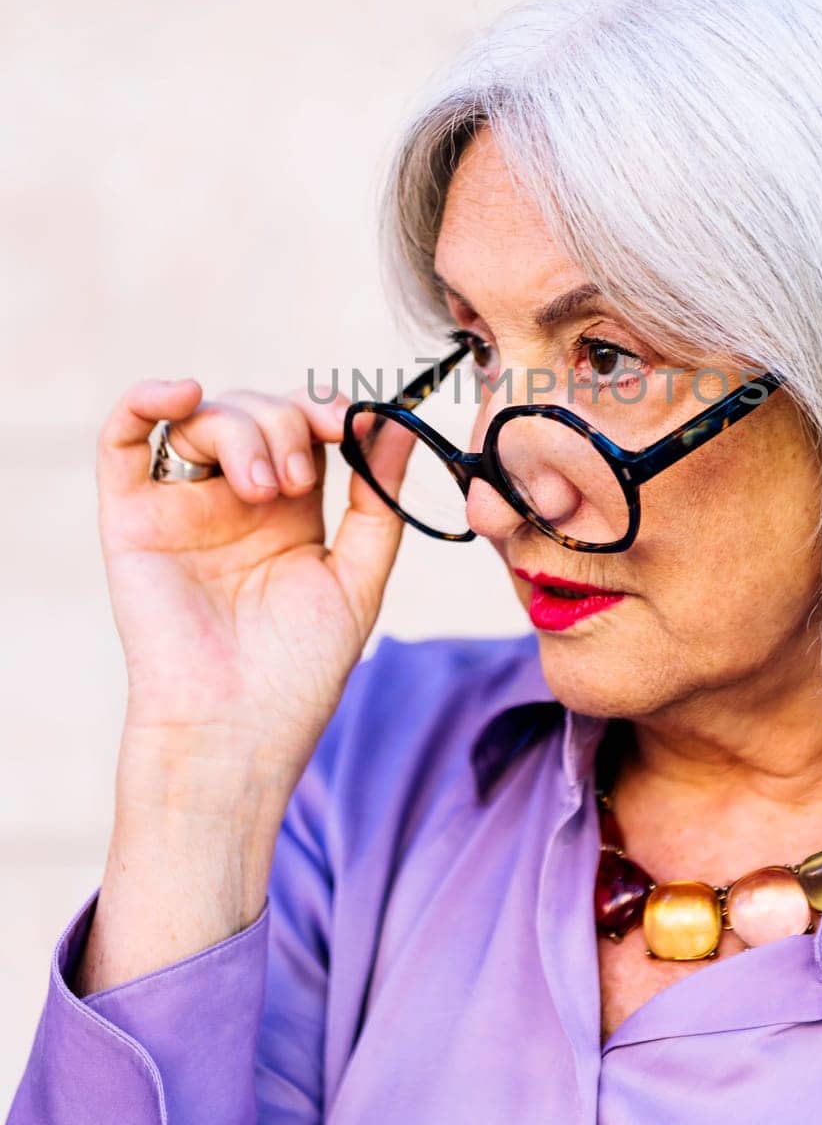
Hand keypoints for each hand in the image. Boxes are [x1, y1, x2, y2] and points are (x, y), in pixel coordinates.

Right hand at [96, 377, 415, 795]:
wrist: (237, 731)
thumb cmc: (298, 672)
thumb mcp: (357, 578)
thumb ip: (377, 501)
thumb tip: (397, 423)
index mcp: (290, 510)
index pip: (304, 427)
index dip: (327, 410)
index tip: (351, 422)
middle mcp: (233, 500)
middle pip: (257, 411)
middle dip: (287, 425)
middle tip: (299, 482)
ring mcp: (182, 506)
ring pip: (204, 418)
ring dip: (243, 432)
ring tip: (262, 490)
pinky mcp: (132, 518)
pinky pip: (121, 440)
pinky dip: (145, 401)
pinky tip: (182, 393)